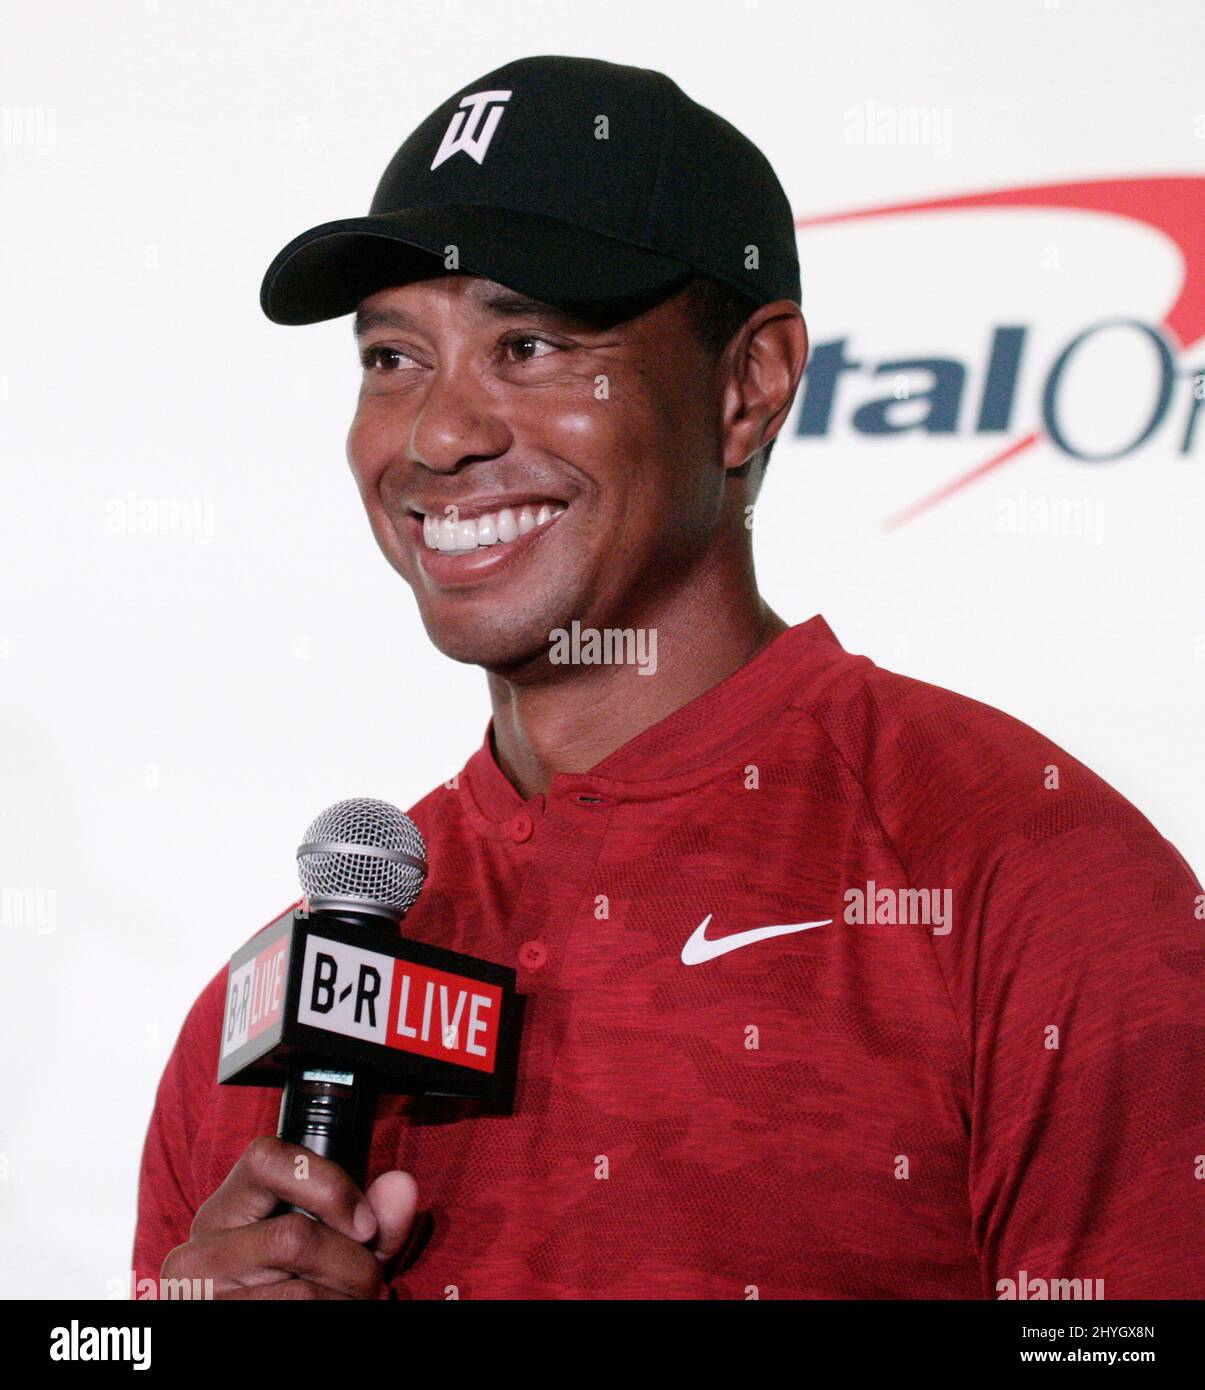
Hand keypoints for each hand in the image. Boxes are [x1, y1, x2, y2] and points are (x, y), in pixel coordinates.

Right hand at [160, 1136, 419, 1299]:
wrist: (253, 1320)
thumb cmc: (299, 1279)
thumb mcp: (333, 1238)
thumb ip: (372, 1212)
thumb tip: (402, 1184)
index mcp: (227, 1207)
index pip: (267, 1160)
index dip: (328, 1186)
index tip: (364, 1223)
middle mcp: (203, 1247)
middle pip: (294, 1236)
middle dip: (353, 1262)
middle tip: (373, 1279)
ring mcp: (203, 1293)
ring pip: (299, 1292)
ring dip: (347, 1296)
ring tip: (357, 1297)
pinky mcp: (215, 1321)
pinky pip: (294, 1317)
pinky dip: (333, 1313)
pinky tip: (335, 1308)